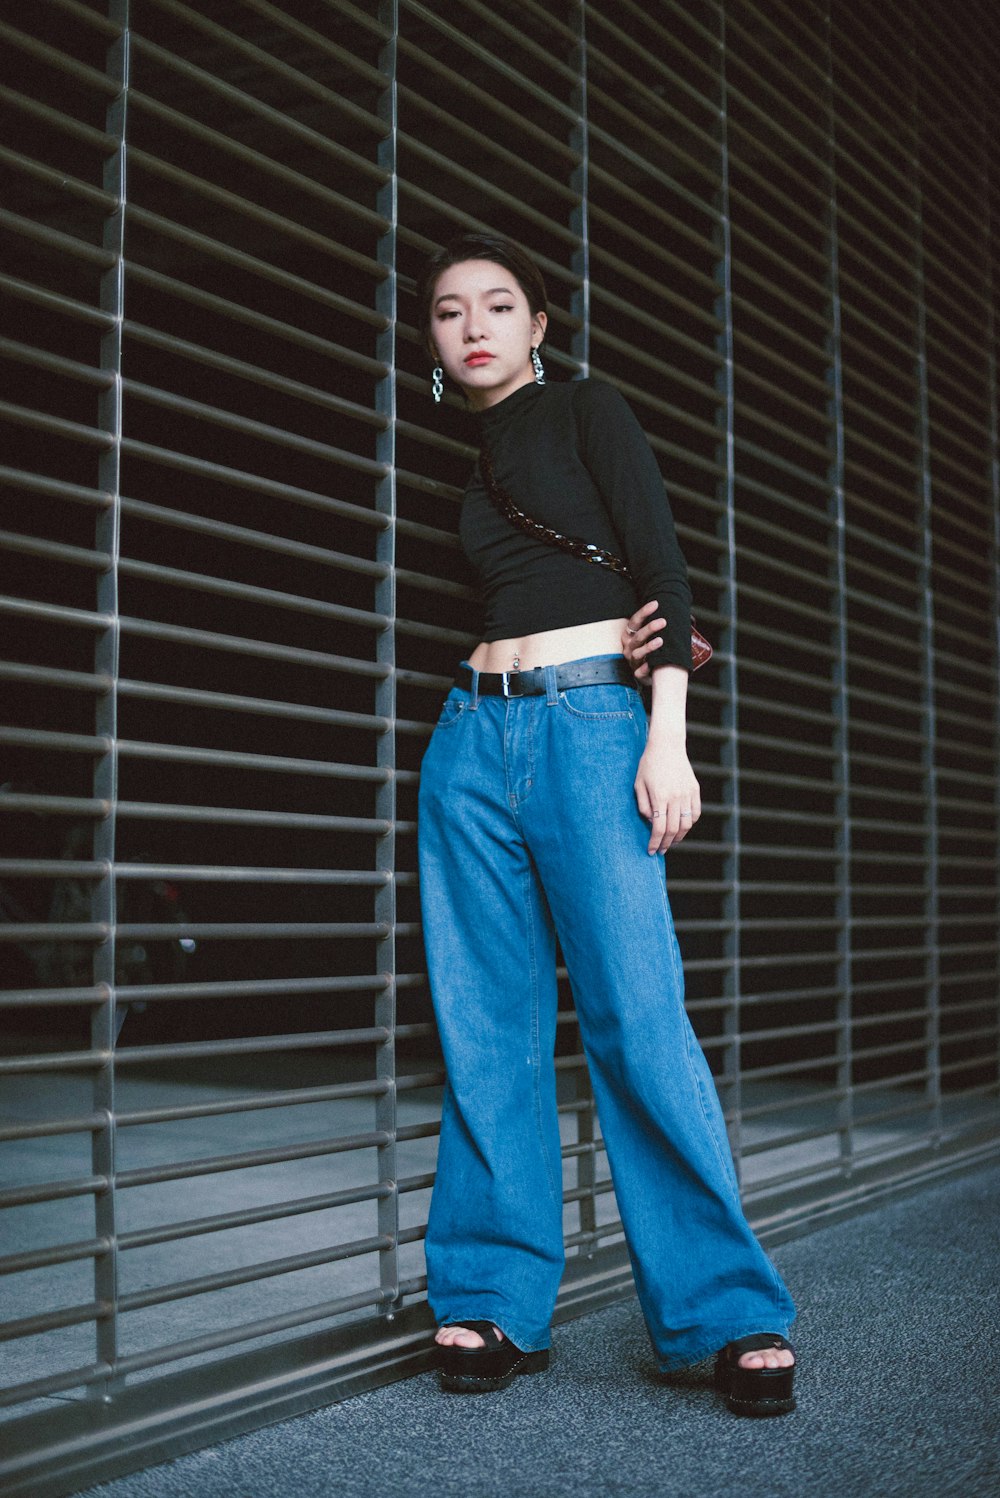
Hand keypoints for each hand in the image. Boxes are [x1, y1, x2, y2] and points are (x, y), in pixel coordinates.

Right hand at [622, 600, 665, 680]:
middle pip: (637, 636)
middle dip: (649, 628)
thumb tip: (681, 611)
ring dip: (649, 647)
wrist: (646, 672)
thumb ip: (659, 626)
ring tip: (661, 641)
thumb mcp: (650, 636)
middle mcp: (629, 647)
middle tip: (663, 621)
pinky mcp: (637, 674)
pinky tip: (651, 665)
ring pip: (637, 653)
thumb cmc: (650, 650)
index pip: (634, 621)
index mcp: (630, 635)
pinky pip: (639, 672)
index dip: (644, 612)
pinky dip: (645, 668)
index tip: (656, 604)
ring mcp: (632, 661)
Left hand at [634, 736, 701, 853]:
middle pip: (673, 829)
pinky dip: (689, 824)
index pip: (659, 828)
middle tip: (660, 850)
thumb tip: (649, 823)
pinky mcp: (695, 790)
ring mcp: (687, 794)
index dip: (655, 842)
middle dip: (666, 843)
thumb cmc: (648, 764)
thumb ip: (643, 805)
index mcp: (659, 796)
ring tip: (671, 842)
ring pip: (687, 824)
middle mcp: (675, 797)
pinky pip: (695, 813)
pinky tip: (682, 828)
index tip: (651, 851)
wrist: (667, 745)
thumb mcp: (638, 784)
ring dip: (679, 837)